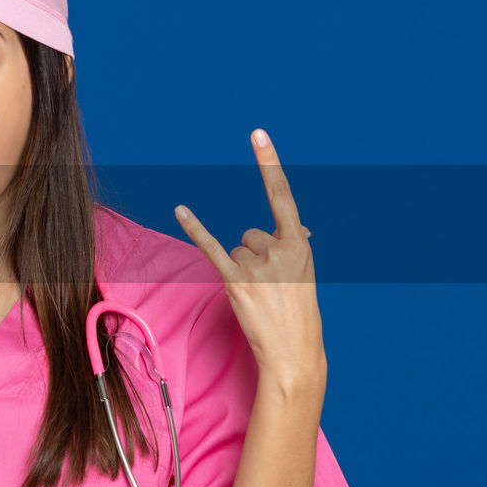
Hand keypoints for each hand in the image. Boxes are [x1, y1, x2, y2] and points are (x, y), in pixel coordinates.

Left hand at [173, 128, 324, 390]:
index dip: (269, 163)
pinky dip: (195, 228)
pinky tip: (180, 210)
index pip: (282, 195)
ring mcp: (257, 266)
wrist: (294, 352)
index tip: (256, 133)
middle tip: (270, 286)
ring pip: (237, 247)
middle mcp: (280, 249)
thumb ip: (297, 246)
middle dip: (255, 256)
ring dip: (242, 269)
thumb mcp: (305, 274)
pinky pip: (211, 246)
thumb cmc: (299, 313)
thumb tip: (299, 229)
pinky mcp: (235, 280)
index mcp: (300, 244)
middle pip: (251, 233)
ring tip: (260, 295)